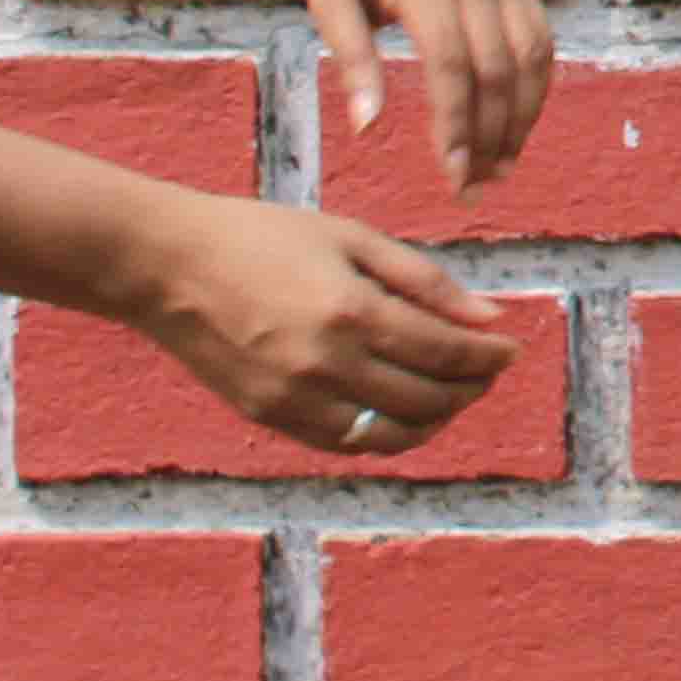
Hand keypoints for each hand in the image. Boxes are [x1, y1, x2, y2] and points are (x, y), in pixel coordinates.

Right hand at [136, 193, 521, 449]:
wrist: (169, 266)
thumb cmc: (263, 237)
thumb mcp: (352, 238)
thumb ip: (425, 281)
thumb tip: (490, 317)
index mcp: (351, 310)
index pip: (446, 351)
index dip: (488, 356)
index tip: (511, 349)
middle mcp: (325, 363)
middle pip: (426, 398)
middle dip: (470, 388)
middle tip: (487, 370)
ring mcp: (294, 398)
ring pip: (391, 434)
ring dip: (435, 420)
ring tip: (453, 394)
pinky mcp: (269, 418)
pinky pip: (346, 443)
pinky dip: (386, 435)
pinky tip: (403, 412)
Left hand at [299, 0, 553, 189]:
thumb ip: (353, 62)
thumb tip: (368, 129)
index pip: (452, 67)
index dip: (456, 124)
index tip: (450, 175)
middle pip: (499, 70)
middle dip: (492, 136)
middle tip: (475, 188)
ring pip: (532, 56)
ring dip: (523, 118)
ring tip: (503, 167)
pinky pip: (539, 36)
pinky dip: (536, 84)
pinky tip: (517, 121)